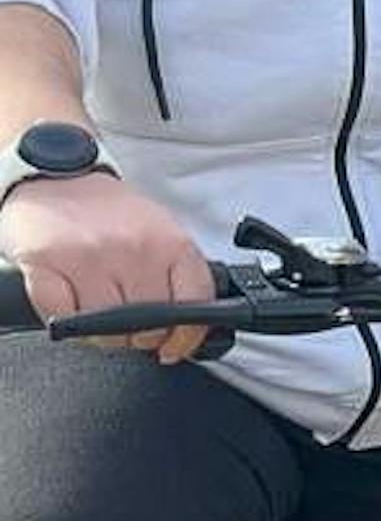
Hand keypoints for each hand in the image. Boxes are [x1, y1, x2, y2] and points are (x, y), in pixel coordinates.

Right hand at [0, 174, 211, 362]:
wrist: (57, 173)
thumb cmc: (109, 212)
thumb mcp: (162, 233)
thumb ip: (178, 276)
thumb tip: (191, 329)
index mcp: (171, 243)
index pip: (194, 305)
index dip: (186, 337)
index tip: (173, 346)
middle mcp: (134, 248)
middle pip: (148, 325)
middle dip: (138, 337)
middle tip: (126, 325)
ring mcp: (89, 256)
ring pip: (104, 329)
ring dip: (100, 333)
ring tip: (96, 311)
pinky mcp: (46, 262)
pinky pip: (62, 317)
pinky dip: (65, 320)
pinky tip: (70, 301)